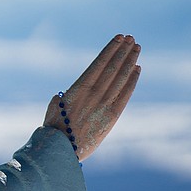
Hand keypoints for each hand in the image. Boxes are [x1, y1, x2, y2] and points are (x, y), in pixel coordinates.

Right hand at [44, 34, 140, 161]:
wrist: (61, 152)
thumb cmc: (54, 130)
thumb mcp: (54, 107)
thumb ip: (65, 96)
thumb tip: (66, 92)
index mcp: (78, 89)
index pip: (99, 63)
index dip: (110, 49)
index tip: (119, 38)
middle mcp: (94, 94)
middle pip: (113, 67)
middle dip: (123, 51)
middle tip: (131, 38)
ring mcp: (104, 105)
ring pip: (121, 78)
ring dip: (130, 61)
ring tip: (136, 48)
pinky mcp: (112, 118)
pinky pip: (126, 95)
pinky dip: (132, 81)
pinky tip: (137, 69)